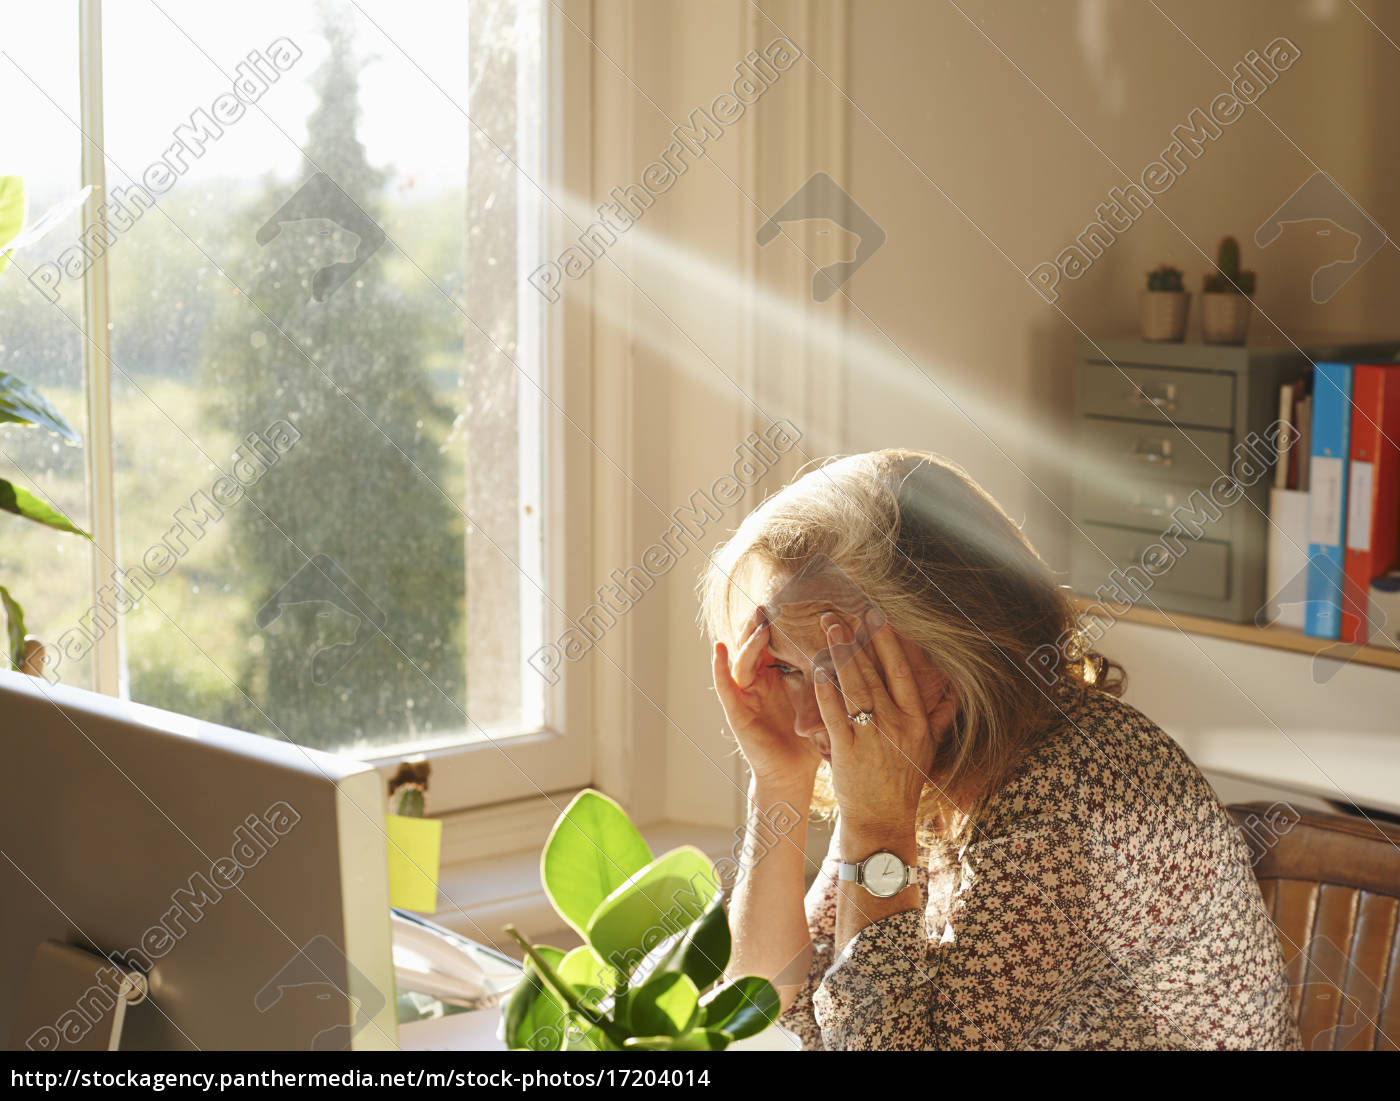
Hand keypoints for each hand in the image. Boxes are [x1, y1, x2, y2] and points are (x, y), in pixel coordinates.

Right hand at [713, 607, 821, 791]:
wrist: (794, 773)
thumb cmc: (809, 736)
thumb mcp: (819, 697)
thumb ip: (826, 672)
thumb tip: (855, 641)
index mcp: (778, 673)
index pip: (777, 638)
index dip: (782, 619)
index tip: (794, 596)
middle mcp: (759, 680)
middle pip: (756, 642)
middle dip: (762, 622)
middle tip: (772, 601)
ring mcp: (745, 694)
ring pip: (742, 658)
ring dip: (748, 639)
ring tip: (758, 622)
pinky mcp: (736, 711)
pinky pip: (724, 685)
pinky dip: (719, 666)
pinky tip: (719, 649)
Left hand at [813, 609, 958, 836]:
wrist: (882, 819)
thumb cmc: (903, 781)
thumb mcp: (928, 748)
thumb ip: (939, 717)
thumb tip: (956, 691)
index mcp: (915, 721)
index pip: (901, 673)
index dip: (888, 643)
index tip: (877, 617)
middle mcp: (896, 725)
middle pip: (874, 674)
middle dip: (857, 641)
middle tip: (842, 614)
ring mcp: (871, 737)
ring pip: (854, 688)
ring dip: (840, 655)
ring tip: (829, 628)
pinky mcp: (847, 750)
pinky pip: (834, 714)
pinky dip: (826, 690)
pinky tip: (818, 669)